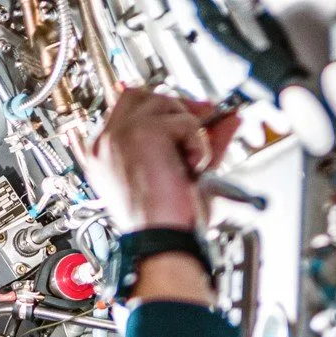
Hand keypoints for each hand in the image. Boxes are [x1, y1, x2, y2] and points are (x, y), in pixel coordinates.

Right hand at [81, 89, 240, 232]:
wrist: (164, 240)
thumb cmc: (170, 223)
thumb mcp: (186, 176)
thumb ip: (202, 143)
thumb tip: (228, 119)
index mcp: (107, 155)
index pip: (129, 110)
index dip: (162, 109)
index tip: (190, 117)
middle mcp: (108, 142)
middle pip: (142, 96)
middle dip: (177, 105)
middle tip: (205, 119)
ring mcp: (121, 134)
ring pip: (164, 104)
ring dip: (189, 131)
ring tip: (191, 165)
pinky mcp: (141, 132)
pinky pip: (183, 121)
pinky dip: (198, 145)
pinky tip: (193, 168)